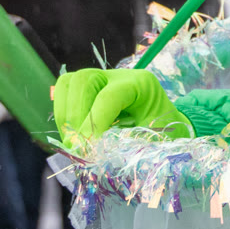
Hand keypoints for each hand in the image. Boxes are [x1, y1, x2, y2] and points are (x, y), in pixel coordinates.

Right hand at [53, 67, 191, 141]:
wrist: (167, 123)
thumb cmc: (165, 132)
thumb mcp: (156, 139)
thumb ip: (129, 144)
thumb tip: (96, 152)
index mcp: (141, 84)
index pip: (109, 96)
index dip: (94, 122)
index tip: (87, 148)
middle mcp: (119, 76)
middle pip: (83, 80)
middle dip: (75, 114)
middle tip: (77, 145)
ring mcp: (102, 79)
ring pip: (69, 83)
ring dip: (65, 114)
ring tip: (72, 141)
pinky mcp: (89, 88)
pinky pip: (65, 92)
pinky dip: (62, 113)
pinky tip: (71, 133)